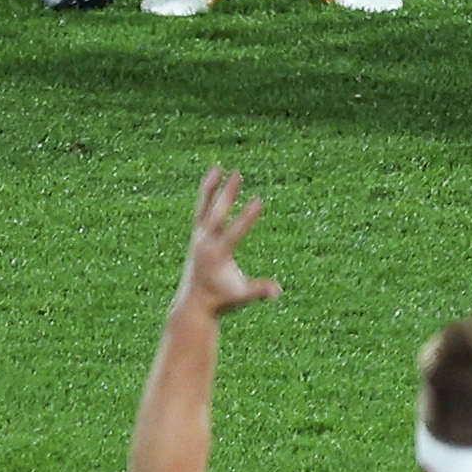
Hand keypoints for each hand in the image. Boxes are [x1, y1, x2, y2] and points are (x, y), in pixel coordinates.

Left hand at [177, 164, 278, 318]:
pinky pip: (201, 210)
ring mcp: (198, 237)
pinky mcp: (197, 236)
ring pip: (204, 206)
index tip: (260, 200)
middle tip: (238, 174)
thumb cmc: (221, 300)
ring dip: (211, 186)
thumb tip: (277, 292)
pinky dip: (207, 194)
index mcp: (218, 254)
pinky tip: (213, 180)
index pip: (235, 231)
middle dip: (228, 193)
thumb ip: (259, 291)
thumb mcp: (241, 297)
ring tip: (219, 167)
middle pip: (217, 212)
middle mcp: (205, 242)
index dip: (248, 216)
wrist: (193, 304)